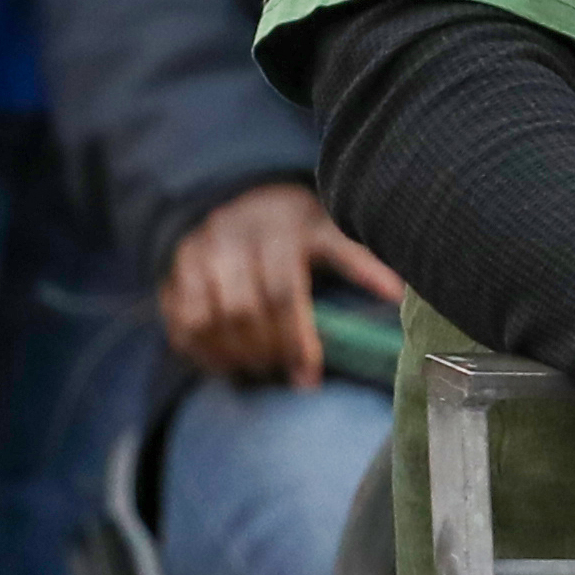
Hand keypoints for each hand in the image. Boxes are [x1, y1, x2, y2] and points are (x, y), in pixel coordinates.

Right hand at [160, 180, 408, 384]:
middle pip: (244, 309)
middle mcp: (234, 235)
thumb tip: (398, 295)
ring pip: (208, 318)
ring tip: (260, 371)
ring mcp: (199, 252)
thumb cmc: (296, 224)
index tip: (310, 378)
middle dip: (267, 352)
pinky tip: (226, 365)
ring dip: (234, 356)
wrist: (240, 195)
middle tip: (287, 375)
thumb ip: (358, 259)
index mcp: (280, 226)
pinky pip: (180, 320)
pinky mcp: (175, 269)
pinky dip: (201, 352)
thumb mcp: (330, 229)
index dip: (297, 340)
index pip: (282, 291)